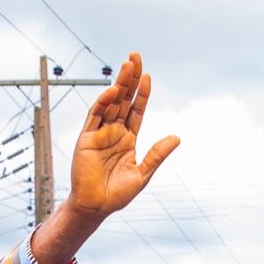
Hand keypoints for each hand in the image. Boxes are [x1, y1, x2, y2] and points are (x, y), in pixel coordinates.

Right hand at [67, 52, 179, 219]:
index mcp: (128, 140)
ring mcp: (99, 134)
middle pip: (124, 100)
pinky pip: (95, 116)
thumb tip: (177, 138)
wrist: (95, 207)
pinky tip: (114, 91)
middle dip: (130, 79)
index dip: (142, 94)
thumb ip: (157, 155)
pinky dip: (103, 102)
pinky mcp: (86, 139)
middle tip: (135, 56)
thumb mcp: (142, 174)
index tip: (149, 77)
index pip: (137, 111)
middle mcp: (114, 133)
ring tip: (128, 65)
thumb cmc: (117, 195)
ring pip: (110, 103)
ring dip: (119, 84)